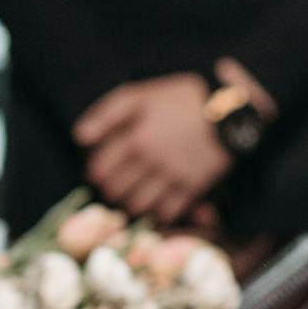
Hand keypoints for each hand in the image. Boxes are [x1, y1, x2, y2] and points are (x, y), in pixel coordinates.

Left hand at [73, 74, 231, 225]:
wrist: (228, 110)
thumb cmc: (181, 99)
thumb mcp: (142, 95)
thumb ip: (108, 113)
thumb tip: (79, 137)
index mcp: (135, 138)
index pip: (100, 168)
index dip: (96, 172)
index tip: (100, 171)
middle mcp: (151, 161)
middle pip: (116, 191)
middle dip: (111, 189)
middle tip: (116, 185)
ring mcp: (172, 178)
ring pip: (137, 206)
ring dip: (131, 202)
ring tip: (133, 194)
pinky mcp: (192, 189)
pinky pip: (165, 213)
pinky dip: (156, 212)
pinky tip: (156, 202)